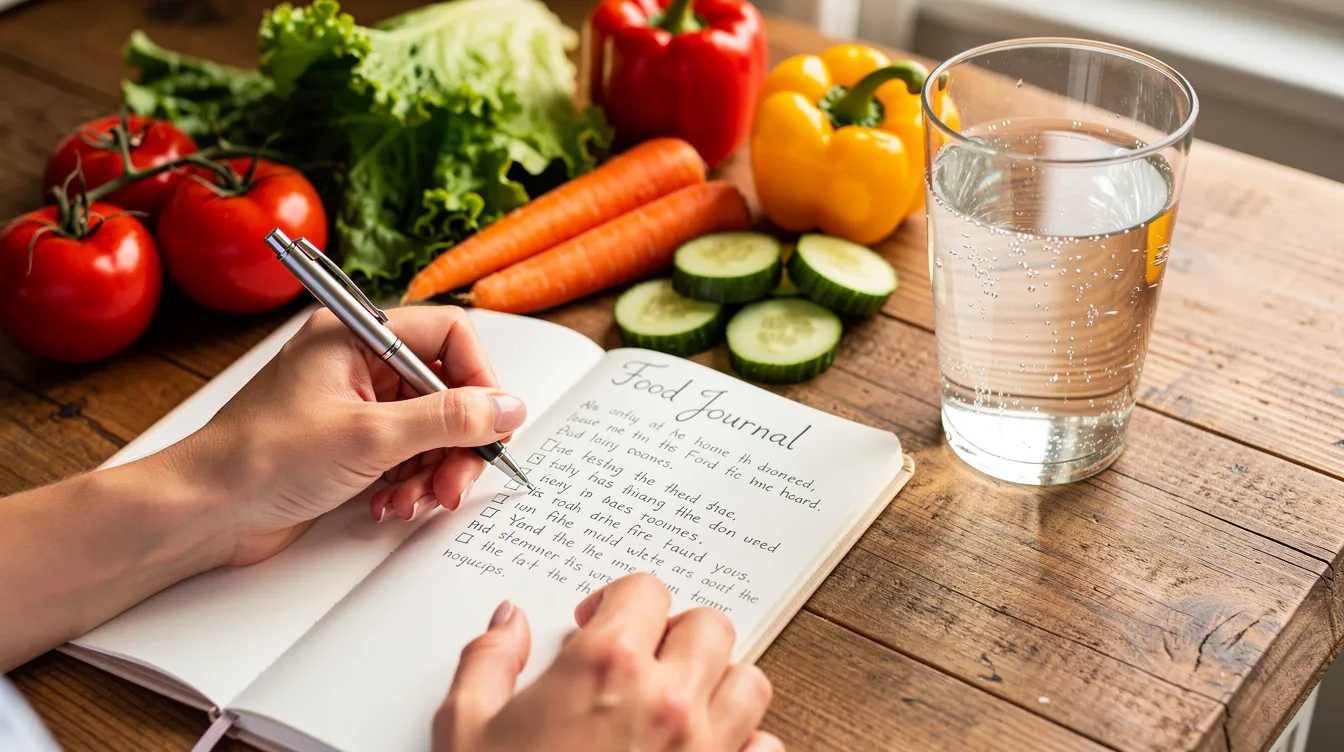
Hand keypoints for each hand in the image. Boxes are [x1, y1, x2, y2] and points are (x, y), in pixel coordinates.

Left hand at [171, 305, 525, 565]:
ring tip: (414, 500)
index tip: (492, 422)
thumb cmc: (261, 458)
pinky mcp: (354, 444)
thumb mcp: (370, 437)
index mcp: (357, 334)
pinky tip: (389, 504)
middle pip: (448, 388)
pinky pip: (410, 455)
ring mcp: (358, 405)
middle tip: (456, 480)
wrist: (204, 511)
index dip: (480, 378)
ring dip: (434, 470)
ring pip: (433, 429)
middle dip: (458, 441)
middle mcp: (360, 362)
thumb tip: (509, 408)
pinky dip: (411, 483)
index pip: (449, 334)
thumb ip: (450, 420)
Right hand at [432, 573, 781, 751]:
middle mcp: (666, 699)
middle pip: (708, 627)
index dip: (618, 599)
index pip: (646, 590)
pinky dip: (745, 745)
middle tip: (641, 658)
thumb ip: (488, 662)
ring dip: (718, 684)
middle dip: (675, 634)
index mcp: (605, 666)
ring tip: (678, 702)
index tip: (599, 621)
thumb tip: (508, 624)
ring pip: (747, 682)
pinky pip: (764, 749)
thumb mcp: (465, 730)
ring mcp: (704, 748)